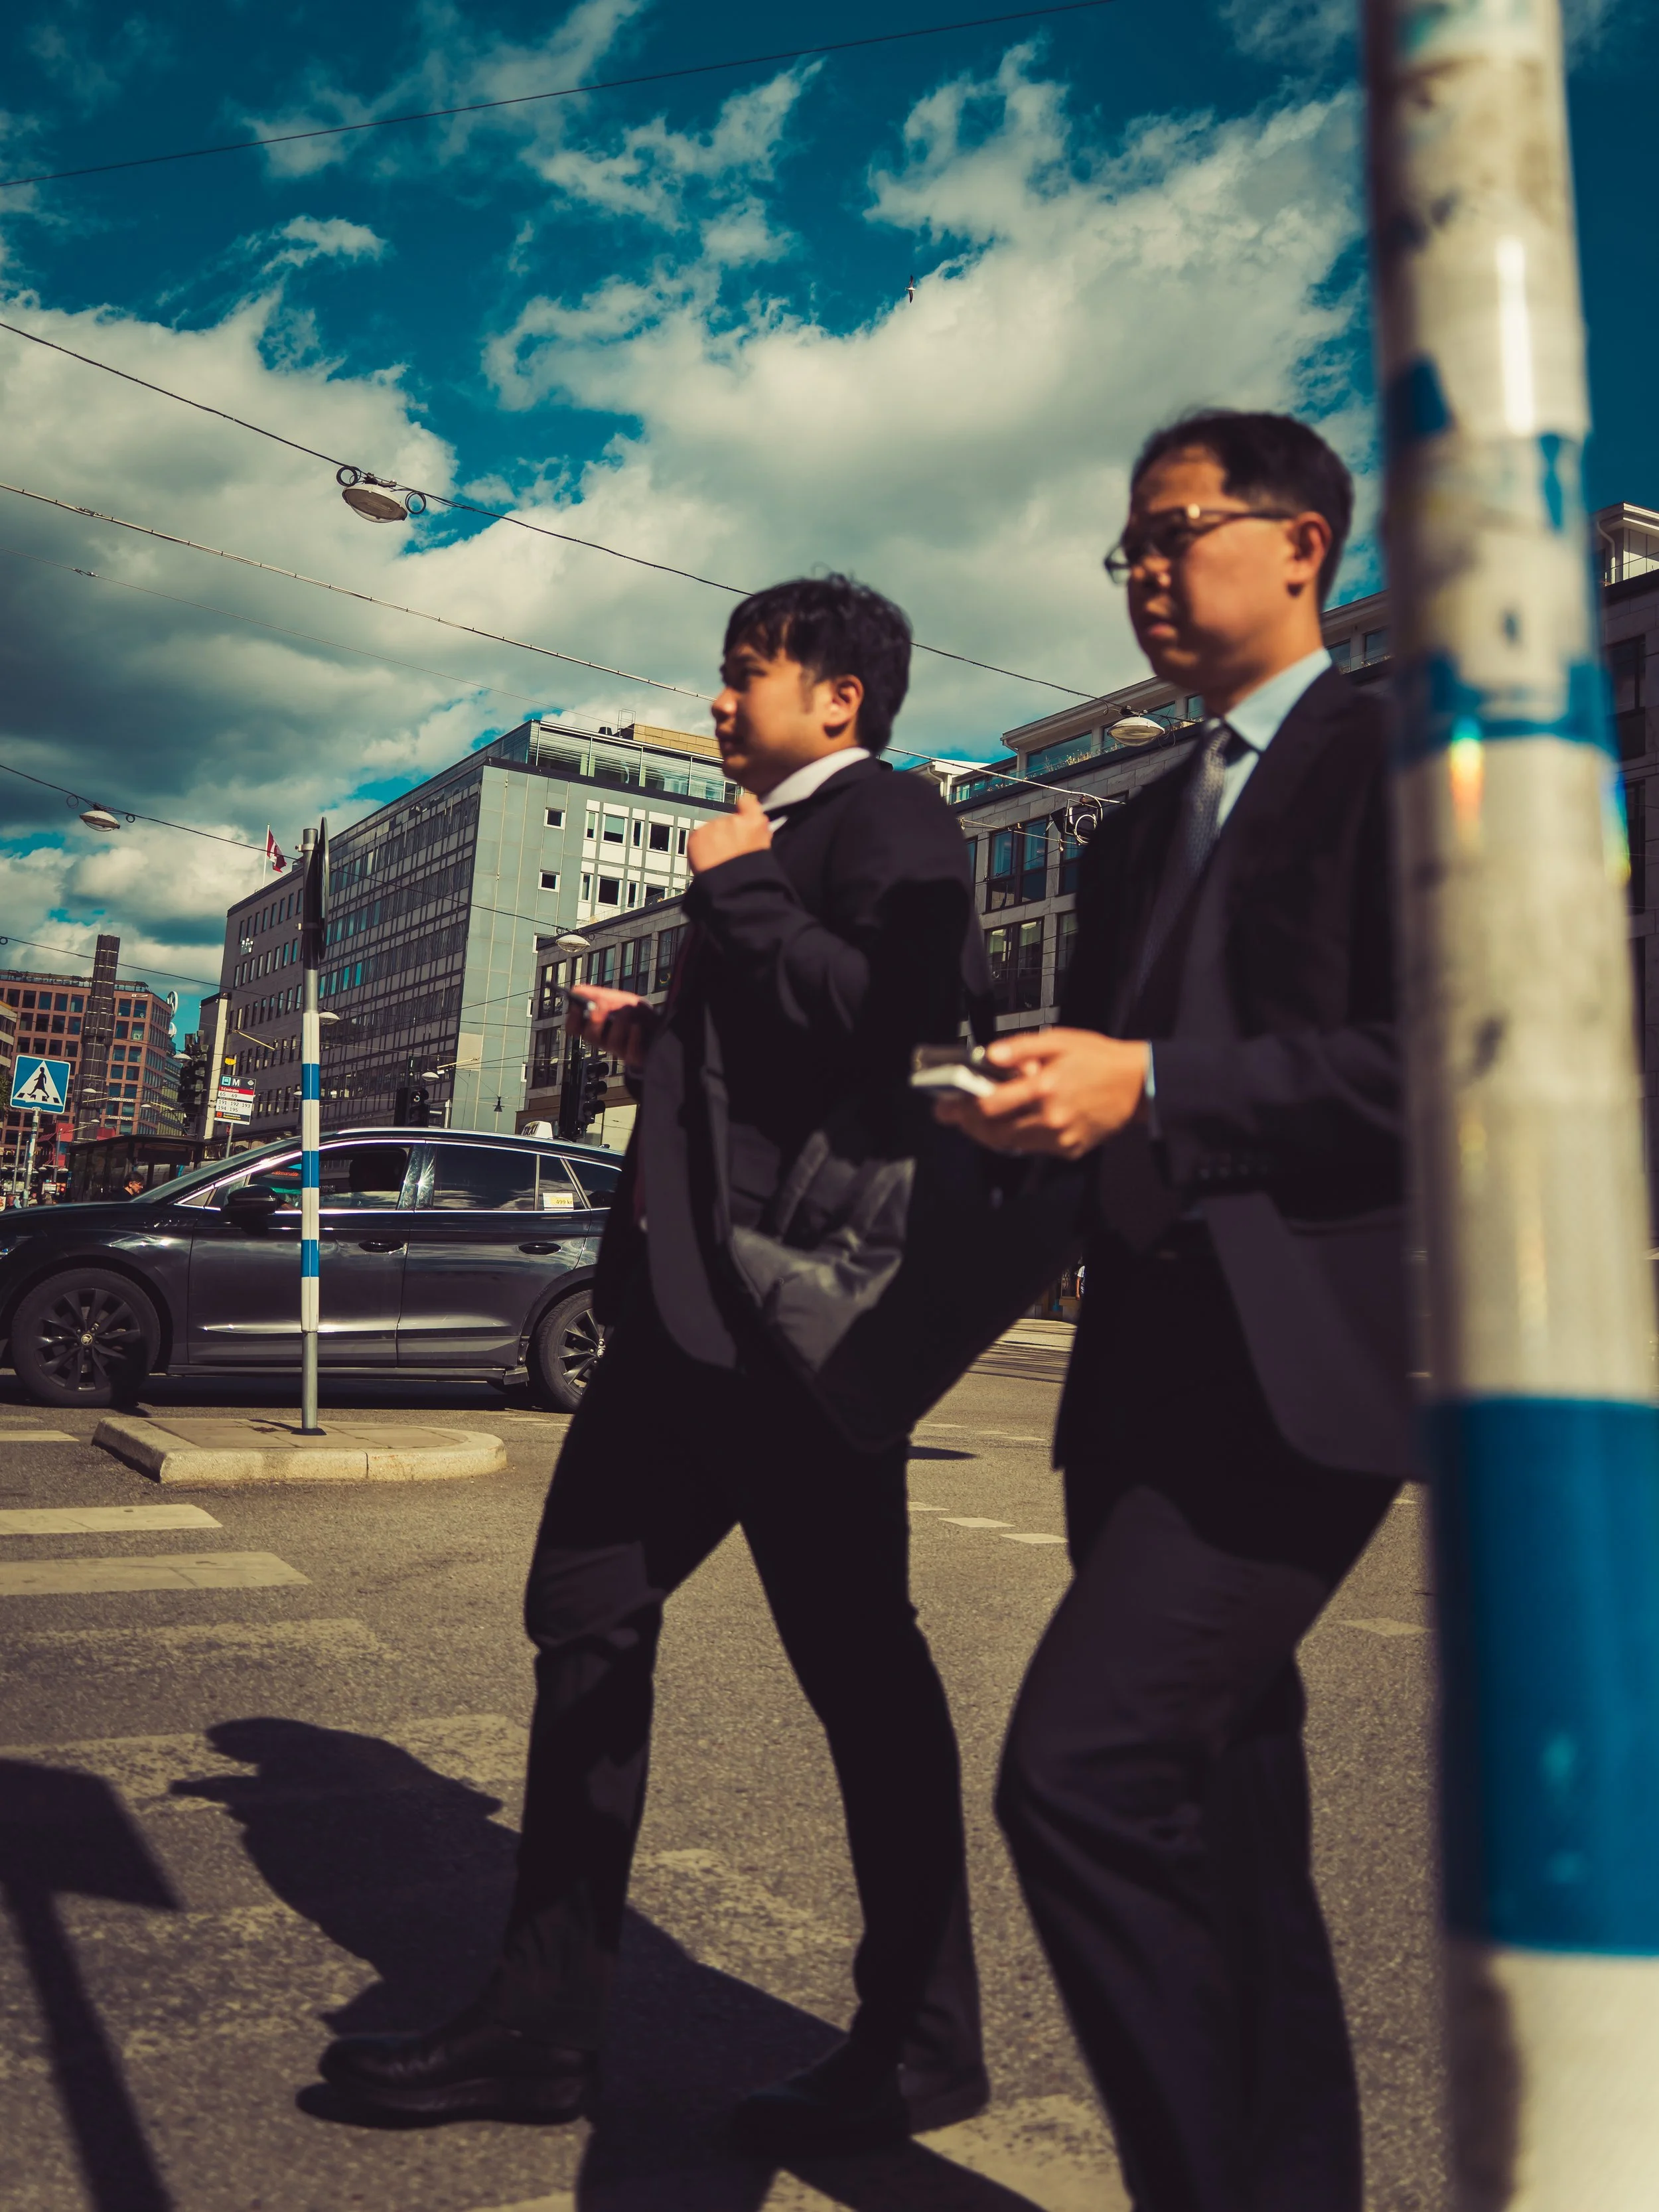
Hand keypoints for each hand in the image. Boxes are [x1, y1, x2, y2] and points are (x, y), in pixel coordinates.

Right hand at [567, 985, 655, 1067]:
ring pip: (611, 1042)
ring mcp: (619, 1050)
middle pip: (590, 1036)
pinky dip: (634, 1037)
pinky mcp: (635, 1057)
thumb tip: (575, 991)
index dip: (572, 1019)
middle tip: (602, 1005)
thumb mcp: (615, 999)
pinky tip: (637, 1027)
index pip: (574, 1028)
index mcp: (595, 1026)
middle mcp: (603, 1040)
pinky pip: (630, 1051)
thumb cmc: (635, 1013)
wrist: (660, 1024)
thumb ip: (595, 995)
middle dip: (596, 1019)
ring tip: (627, 1011)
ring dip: (619, 1023)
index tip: (578, 1006)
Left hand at [688, 791, 773, 873]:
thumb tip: (754, 827)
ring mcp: (713, 826)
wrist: (732, 888)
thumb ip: (757, 833)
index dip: (743, 809)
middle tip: (729, 854)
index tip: (741, 814)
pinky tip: (709, 862)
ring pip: (711, 830)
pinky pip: (698, 838)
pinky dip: (701, 849)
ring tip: (719, 861)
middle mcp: (733, 820)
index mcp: (754, 823)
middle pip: (727, 821)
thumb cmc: (751, 874)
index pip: (747, 803)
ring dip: (713, 842)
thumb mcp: (763, 849)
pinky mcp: (697, 835)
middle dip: (726, 834)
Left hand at [932, 1029, 1150, 1158]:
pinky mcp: (1070, 1150)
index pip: (989, 1106)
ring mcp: (1060, 1139)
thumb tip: (989, 1056)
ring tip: (979, 1118)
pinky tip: (1014, 1122)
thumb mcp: (1059, 1041)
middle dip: (969, 1125)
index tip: (943, 1106)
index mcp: (1044, 1088)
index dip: (960, 1108)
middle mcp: (1050, 1119)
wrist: (1139, 1085)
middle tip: (955, 1115)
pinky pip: (1033, 1148)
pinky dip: (1018, 1137)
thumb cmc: (1098, 1058)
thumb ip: (1021, 1048)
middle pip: (994, 1132)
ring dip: (990, 1132)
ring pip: (1011, 1144)